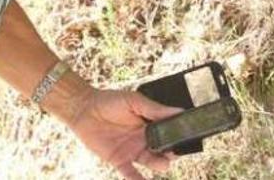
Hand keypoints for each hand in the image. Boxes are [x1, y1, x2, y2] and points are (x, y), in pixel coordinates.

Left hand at [65, 89, 181, 179]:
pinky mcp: (120, 160)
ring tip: (163, 162)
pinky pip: (131, 174)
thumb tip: (179, 110)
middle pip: (166, 150)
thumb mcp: (135, 101)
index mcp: (151, 124)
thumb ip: (155, 109)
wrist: (84, 109)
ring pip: (153, 162)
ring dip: (160, 164)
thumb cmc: (110, 101)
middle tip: (175, 149)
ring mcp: (133, 151)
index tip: (189, 136)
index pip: (170, 133)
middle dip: (173, 152)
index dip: (179, 136)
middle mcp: (145, 139)